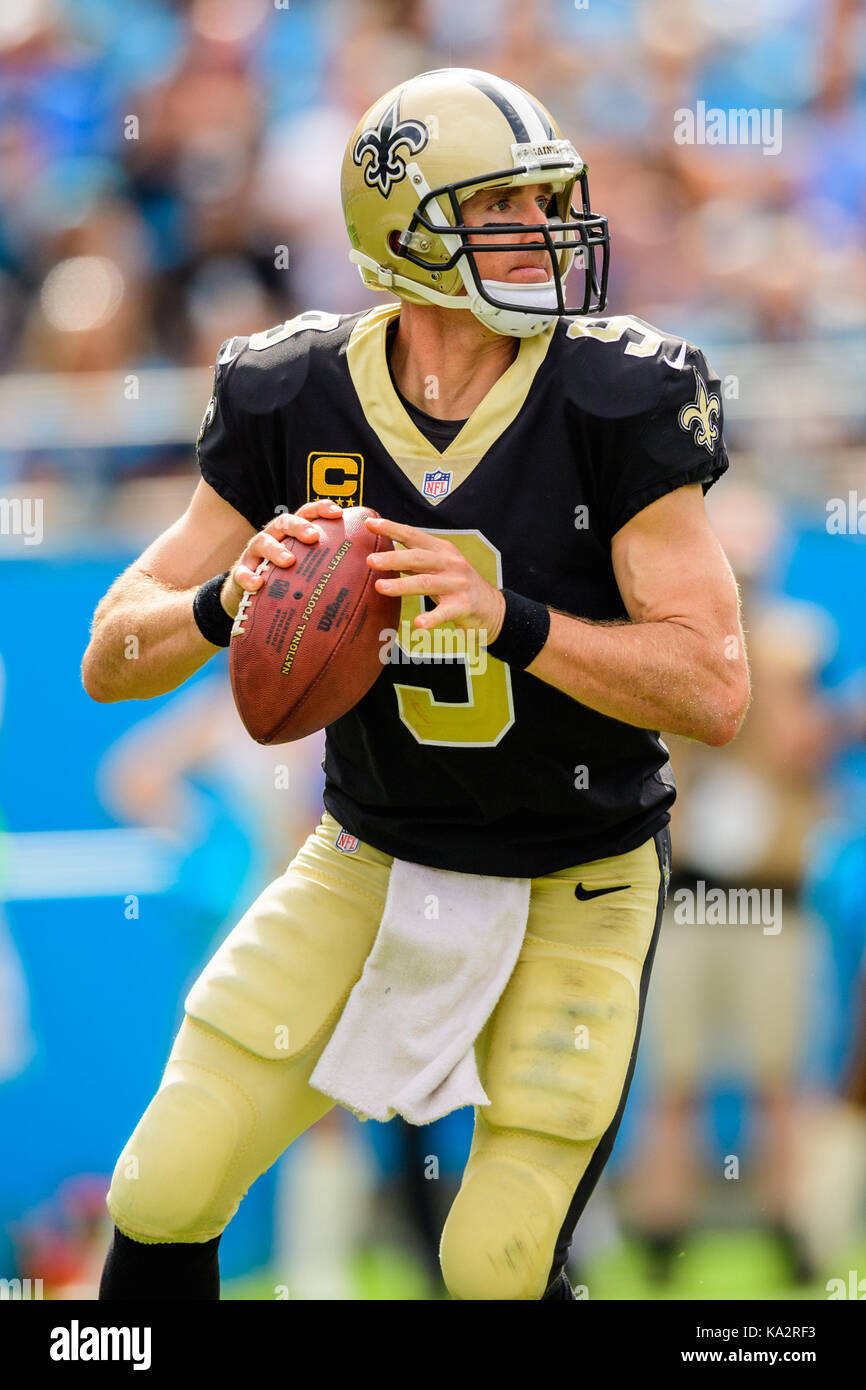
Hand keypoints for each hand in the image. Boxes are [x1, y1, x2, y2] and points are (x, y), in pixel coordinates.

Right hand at [220, 501, 341, 617]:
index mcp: (292, 532)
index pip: (307, 513)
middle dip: (300, 526)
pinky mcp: (241, 572)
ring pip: (263, 542)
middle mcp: (274, 536)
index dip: (321, 509)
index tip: (338, 512)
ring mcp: (255, 553)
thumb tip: (370, 576)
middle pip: (285, 522)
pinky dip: (248, 577)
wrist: (250, 593)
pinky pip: (242, 572)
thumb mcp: (308, 567)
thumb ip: (331, 565)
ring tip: (289, 561)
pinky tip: (258, 584)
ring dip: (276, 550)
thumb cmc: (289, 577)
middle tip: (314, 537)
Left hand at [365, 516, 505, 641]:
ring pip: (426, 583)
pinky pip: (445, 612)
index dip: (392, 528)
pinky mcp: (463, 606)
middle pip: (418, 558)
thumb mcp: (438, 566)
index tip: (370, 524)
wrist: (492, 607)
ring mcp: (457, 584)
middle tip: (370, 560)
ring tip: (381, 587)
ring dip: (402, 585)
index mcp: (441, 550)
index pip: (413, 535)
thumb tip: (382, 552)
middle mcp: (450, 563)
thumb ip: (414, 560)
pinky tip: (419, 624)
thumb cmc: (458, 584)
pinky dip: (432, 618)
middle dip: (393, 558)